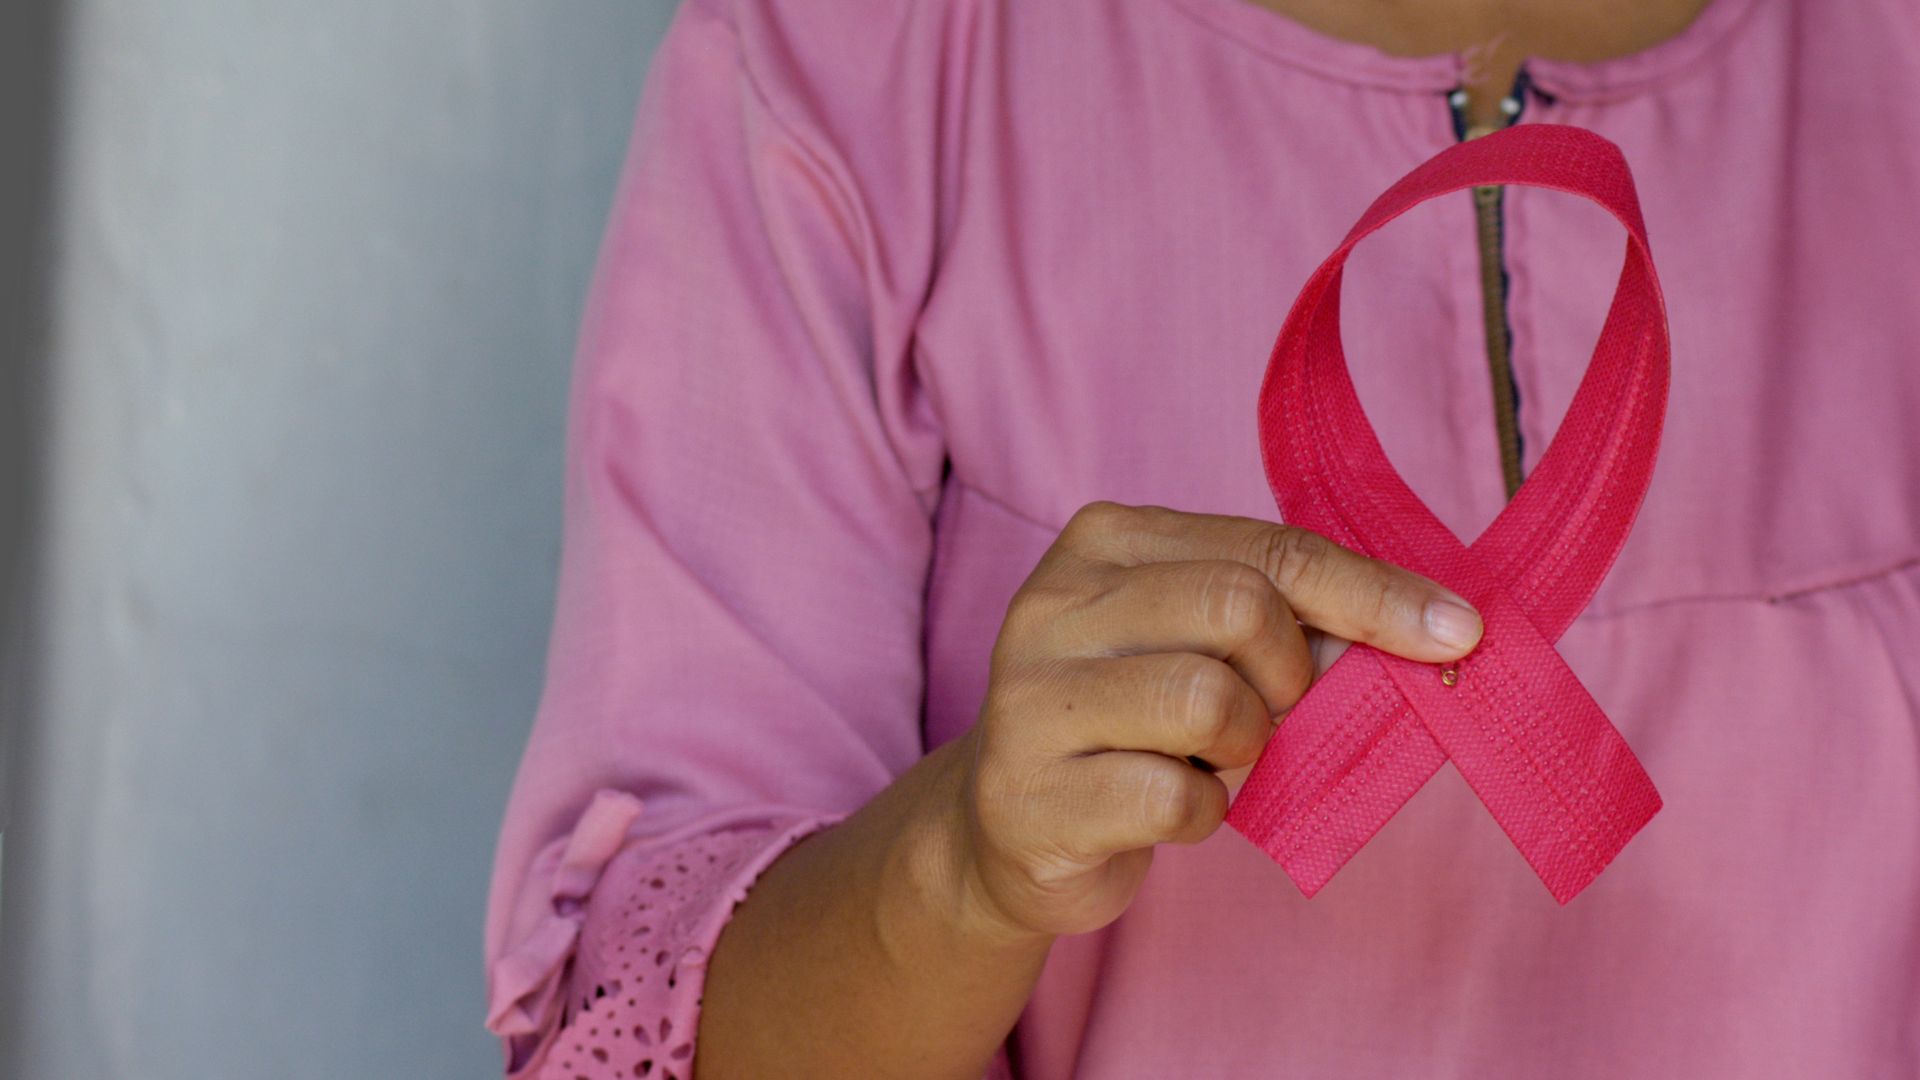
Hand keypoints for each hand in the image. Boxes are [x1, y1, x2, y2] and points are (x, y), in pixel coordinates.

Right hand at [952, 501, 1483, 938]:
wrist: (1009, 826)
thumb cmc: (1132, 723)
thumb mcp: (1200, 644)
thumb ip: (1290, 622)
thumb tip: (1429, 632)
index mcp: (1103, 541)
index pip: (1268, 548)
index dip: (1374, 594)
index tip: (1457, 631)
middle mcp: (1052, 604)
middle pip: (1240, 608)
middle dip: (1292, 676)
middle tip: (1275, 715)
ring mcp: (1030, 699)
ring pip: (1209, 700)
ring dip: (1246, 747)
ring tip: (1211, 759)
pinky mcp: (1029, 795)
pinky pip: (1175, 799)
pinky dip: (1204, 814)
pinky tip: (1170, 808)